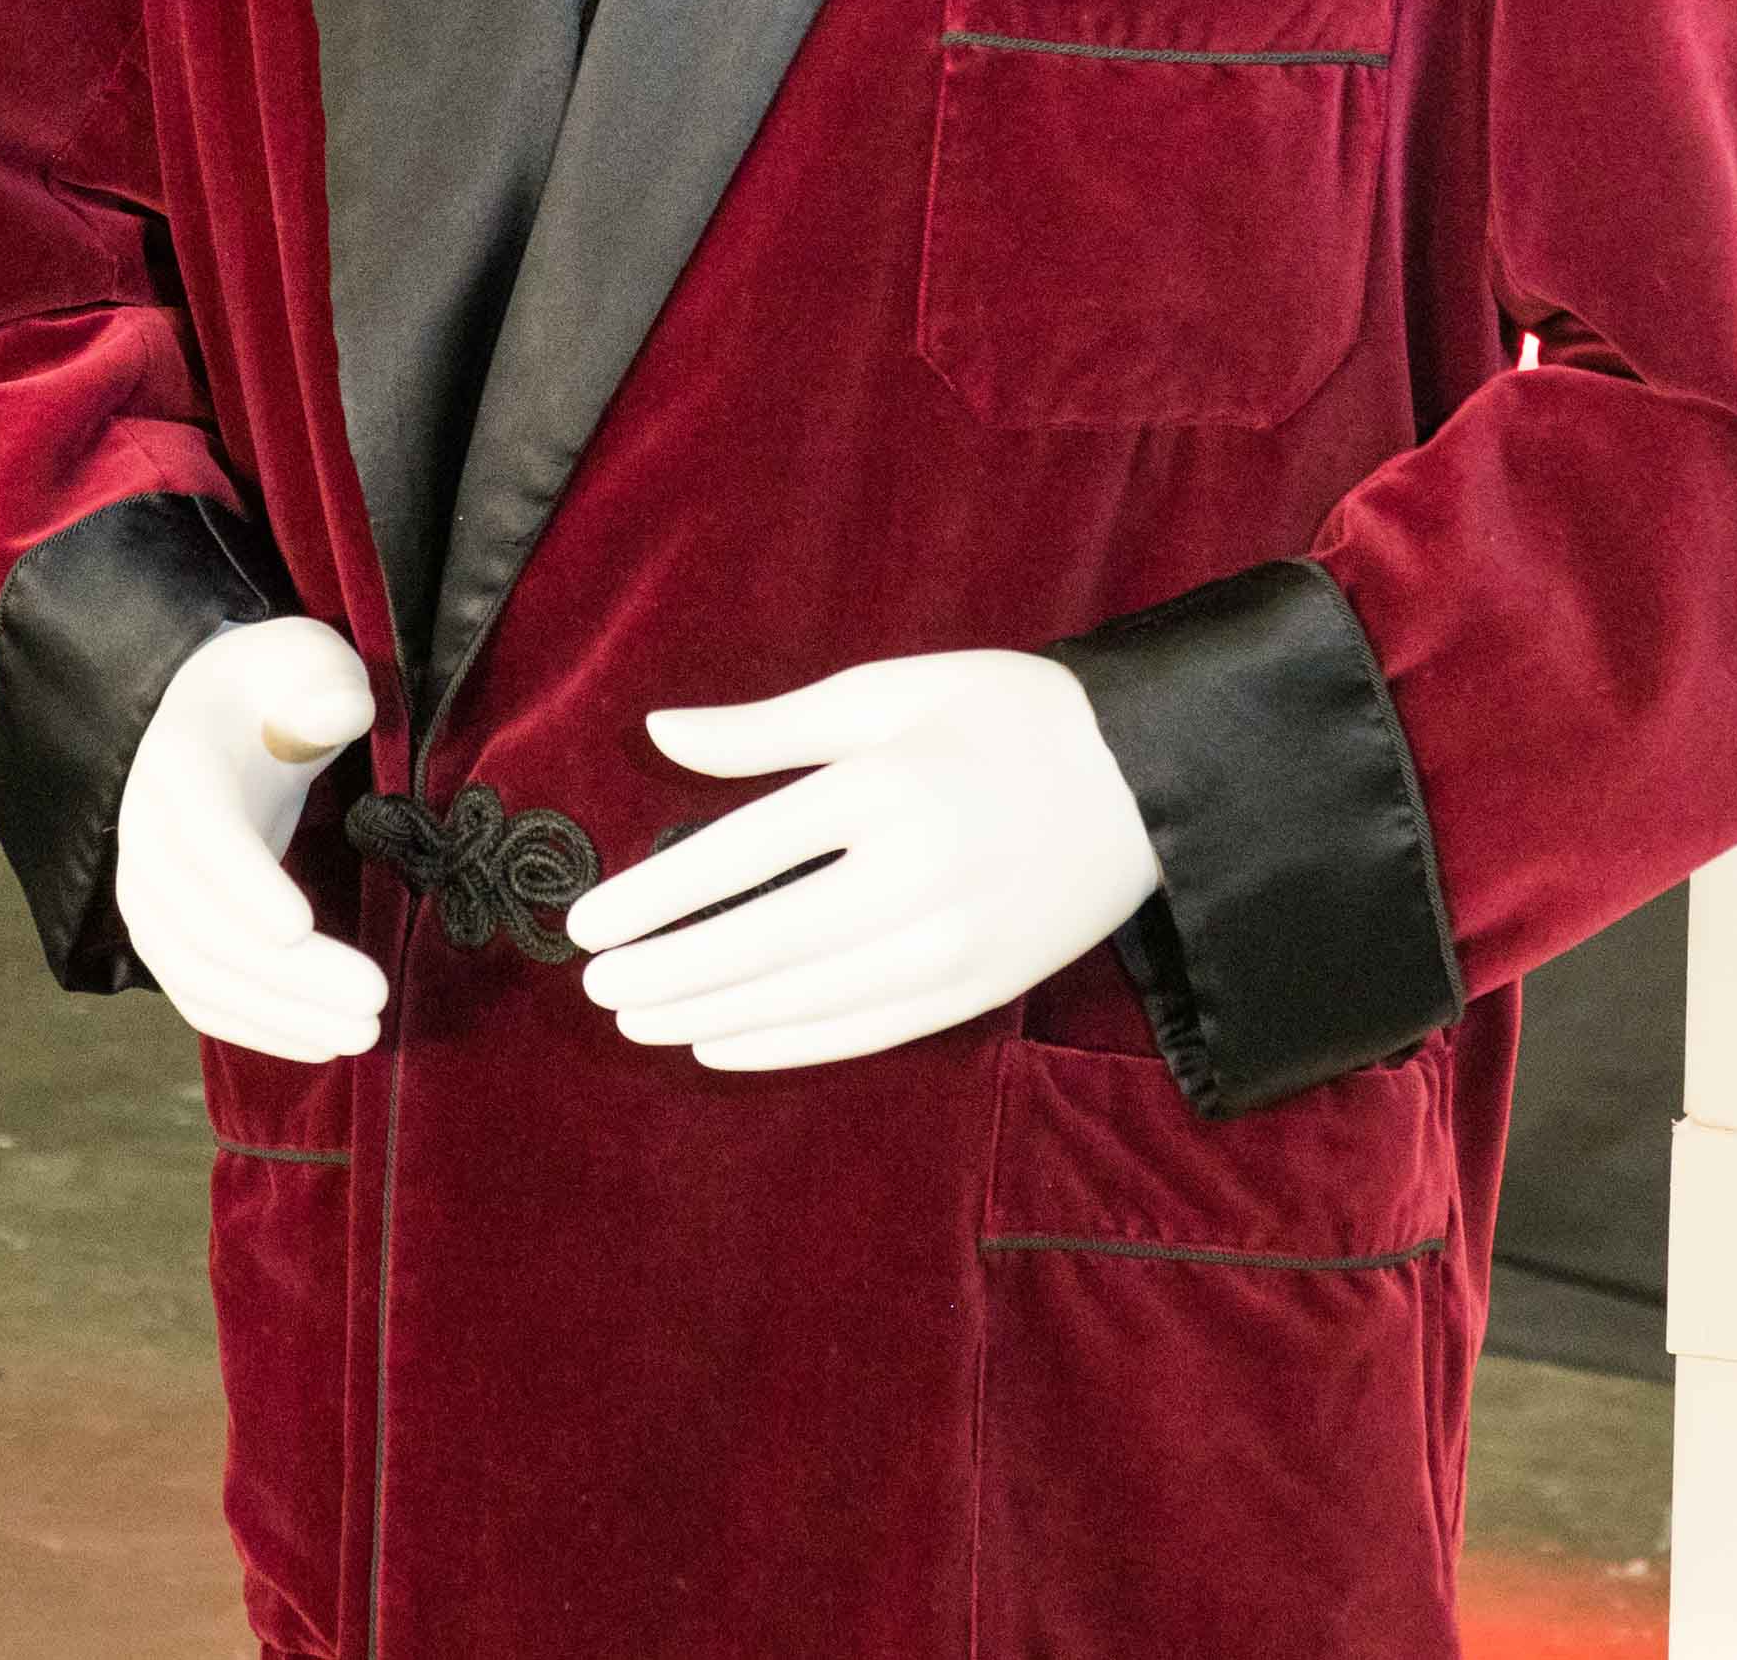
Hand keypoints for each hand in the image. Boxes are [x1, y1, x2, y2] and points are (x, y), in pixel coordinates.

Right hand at [115, 616, 389, 1063]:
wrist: (212, 716)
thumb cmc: (273, 687)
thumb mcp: (305, 660)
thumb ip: (323, 685)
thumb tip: (338, 714)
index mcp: (178, 764)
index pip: (203, 833)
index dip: (243, 883)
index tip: (299, 927)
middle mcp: (147, 837)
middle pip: (204, 924)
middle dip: (288, 974)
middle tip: (376, 998)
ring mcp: (150, 895)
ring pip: (201, 975)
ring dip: (281, 1014)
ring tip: (366, 1031)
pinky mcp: (169, 935)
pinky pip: (202, 996)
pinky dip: (258, 1027)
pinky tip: (323, 1043)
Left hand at [563, 651, 1162, 1071]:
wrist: (1151, 777)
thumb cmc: (1005, 715)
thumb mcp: (885, 693)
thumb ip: (767, 728)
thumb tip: (659, 735)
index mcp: (884, 789)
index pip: (738, 860)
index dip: (652, 898)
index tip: (586, 923)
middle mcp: (914, 878)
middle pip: (759, 944)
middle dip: (666, 971)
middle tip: (595, 984)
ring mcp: (950, 947)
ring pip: (803, 1000)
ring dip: (707, 1015)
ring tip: (636, 1018)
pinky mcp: (979, 991)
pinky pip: (862, 1033)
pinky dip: (784, 1044)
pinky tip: (720, 1042)